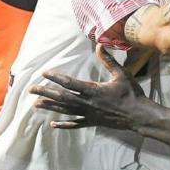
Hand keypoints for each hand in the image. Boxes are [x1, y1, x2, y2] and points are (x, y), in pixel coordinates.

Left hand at [30, 44, 151, 129]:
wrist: (138, 115)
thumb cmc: (131, 94)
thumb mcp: (121, 74)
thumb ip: (109, 61)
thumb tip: (99, 45)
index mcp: (93, 90)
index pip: (69, 83)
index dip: (55, 78)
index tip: (44, 73)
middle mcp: (87, 103)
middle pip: (62, 97)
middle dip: (45, 92)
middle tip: (31, 89)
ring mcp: (88, 114)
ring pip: (65, 110)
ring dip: (50, 106)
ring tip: (36, 104)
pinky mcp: (92, 122)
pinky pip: (75, 124)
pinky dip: (63, 124)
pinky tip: (53, 124)